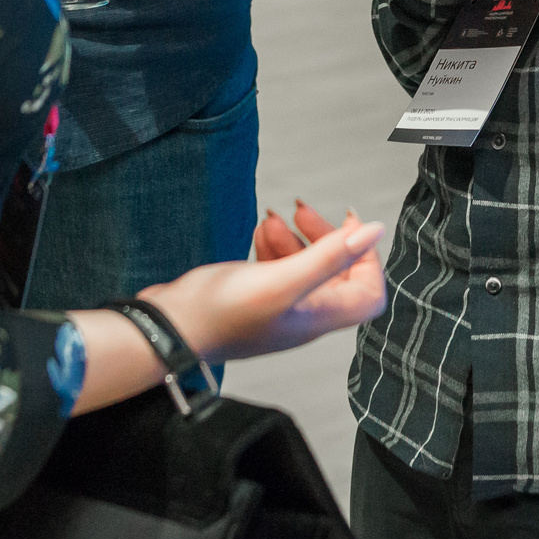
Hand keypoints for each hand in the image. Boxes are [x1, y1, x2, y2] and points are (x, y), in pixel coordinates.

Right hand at [143, 207, 387, 364]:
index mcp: (316, 317)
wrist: (165, 328)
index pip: (368, 294)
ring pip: (304, 267)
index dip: (367, 259)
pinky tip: (259, 231)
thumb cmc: (218, 314)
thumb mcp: (280, 281)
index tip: (350, 226)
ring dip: (295, 238)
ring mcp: (276, 308)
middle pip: (336, 274)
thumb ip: (328, 258)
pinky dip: (273, 246)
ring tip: (272, 217)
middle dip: (326, 237)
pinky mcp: (252, 298)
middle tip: (302, 209)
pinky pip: (276, 268)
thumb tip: (374, 231)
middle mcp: (302, 316)